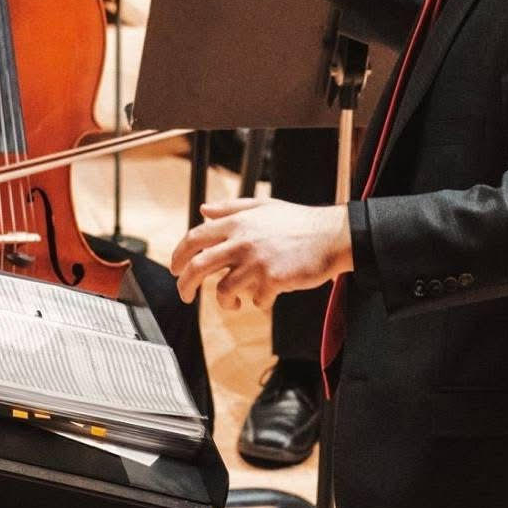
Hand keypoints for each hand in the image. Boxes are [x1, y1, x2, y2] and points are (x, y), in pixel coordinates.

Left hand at [169, 197, 352, 309]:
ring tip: (234, 302)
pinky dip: (259, 302)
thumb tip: (204, 210)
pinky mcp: (272, 280)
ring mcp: (256, 261)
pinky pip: (256, 300)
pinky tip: (267, 297)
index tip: (175, 268)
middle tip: (185, 295)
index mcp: (237, 222)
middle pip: (199, 267)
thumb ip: (231, 207)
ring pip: (223, 290)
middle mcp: (242, 241)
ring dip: (225, 302)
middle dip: (186, 285)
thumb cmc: (299, 221)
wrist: (332, 235)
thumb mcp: (263, 206)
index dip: (178, 255)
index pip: (194, 238)